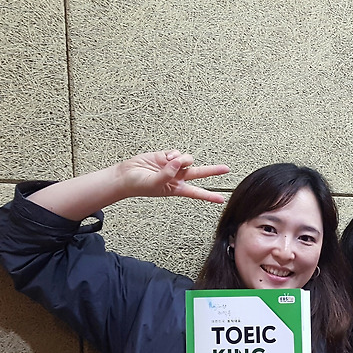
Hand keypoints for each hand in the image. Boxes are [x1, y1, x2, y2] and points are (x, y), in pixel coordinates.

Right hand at [113, 150, 228, 202]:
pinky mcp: (166, 156)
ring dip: (182, 159)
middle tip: (226, 169)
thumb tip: (178, 163)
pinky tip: (166, 157)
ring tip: (171, 161)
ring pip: (187, 160)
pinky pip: (177, 153)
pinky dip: (173, 154)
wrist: (125, 175)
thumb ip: (167, 174)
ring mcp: (172, 166)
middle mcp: (177, 178)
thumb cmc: (138, 185)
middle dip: (212, 171)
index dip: (209, 196)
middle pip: (199, 174)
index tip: (222, 199)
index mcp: (176, 189)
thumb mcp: (154, 183)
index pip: (196, 193)